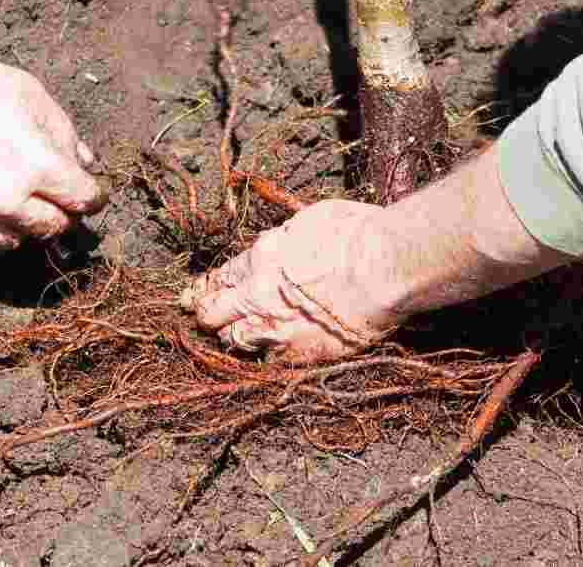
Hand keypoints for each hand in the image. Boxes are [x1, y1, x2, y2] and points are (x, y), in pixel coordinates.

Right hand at [0, 54, 107, 259]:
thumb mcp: (31, 95)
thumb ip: (64, 134)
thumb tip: (86, 165)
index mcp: (38, 165)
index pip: (84, 200)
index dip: (93, 196)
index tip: (89, 194)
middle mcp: (8, 199)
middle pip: (54, 228)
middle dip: (60, 213)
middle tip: (52, 198)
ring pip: (14, 244)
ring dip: (21, 228)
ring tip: (13, 203)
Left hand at [178, 200, 406, 364]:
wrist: (386, 269)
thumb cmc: (358, 234)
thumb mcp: (310, 221)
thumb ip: (285, 239)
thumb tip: (278, 244)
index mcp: (259, 257)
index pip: (218, 278)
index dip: (204, 287)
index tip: (195, 294)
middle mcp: (257, 296)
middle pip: (212, 312)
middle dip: (205, 314)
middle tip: (201, 316)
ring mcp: (275, 329)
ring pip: (234, 341)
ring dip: (232, 336)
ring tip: (233, 335)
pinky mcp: (299, 355)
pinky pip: (268, 361)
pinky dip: (266, 356)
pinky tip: (269, 352)